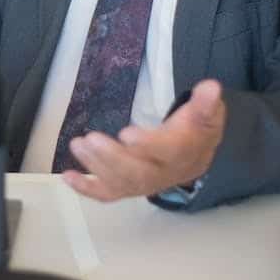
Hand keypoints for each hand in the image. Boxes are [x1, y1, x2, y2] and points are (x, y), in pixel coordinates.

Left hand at [60, 79, 225, 201]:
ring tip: (77, 144)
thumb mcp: (206, 114)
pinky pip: (107, 193)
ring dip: (95, 166)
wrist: (196, 157)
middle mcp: (162, 174)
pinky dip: (87, 188)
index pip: (166, 153)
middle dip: (112, 158)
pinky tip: (67, 176)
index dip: (147, 145)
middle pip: (137, 173)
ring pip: (120, 183)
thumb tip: (211, 87)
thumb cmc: (196, 131)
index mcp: (183, 154)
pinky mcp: (127, 187)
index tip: (127, 133)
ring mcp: (143, 183)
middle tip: (89, 139)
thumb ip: (205, 103)